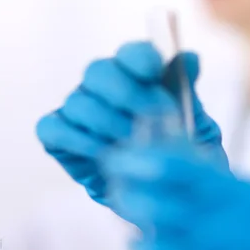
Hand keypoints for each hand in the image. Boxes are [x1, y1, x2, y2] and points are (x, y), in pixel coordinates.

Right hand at [36, 42, 226, 206]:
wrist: (166, 196)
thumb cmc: (180, 153)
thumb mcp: (195, 125)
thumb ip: (188, 92)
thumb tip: (190, 58)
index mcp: (139, 75)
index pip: (133, 53)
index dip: (140, 58)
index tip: (154, 73)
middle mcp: (104, 86)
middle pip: (98, 71)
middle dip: (126, 93)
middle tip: (151, 118)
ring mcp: (78, 109)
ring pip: (79, 102)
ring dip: (108, 124)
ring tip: (134, 146)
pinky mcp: (58, 137)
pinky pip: (54, 129)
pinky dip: (80, 141)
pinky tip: (106, 156)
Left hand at [102, 140, 249, 249]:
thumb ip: (221, 189)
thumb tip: (175, 168)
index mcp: (243, 200)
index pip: (172, 170)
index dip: (138, 161)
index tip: (121, 159)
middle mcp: (226, 234)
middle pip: (152, 209)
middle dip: (132, 199)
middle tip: (127, 195)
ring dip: (147, 246)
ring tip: (151, 242)